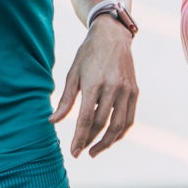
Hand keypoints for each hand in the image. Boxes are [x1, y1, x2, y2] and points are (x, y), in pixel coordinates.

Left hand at [51, 13, 136, 156]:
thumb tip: (52, 121)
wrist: (113, 36)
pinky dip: (120, 132)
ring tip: (94, 151)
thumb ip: (65, 100)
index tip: (73, 152)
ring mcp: (127, 90)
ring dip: (107, 142)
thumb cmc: (88, 54)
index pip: (87, 118)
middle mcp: (113, 87)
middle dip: (90, 141)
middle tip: (80, 151)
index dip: (80, 138)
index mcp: (95, 83)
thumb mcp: (73, 74)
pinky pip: (129, 118)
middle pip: (102, 124)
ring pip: (119, 125)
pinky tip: (109, 138)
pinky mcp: (135, 91)